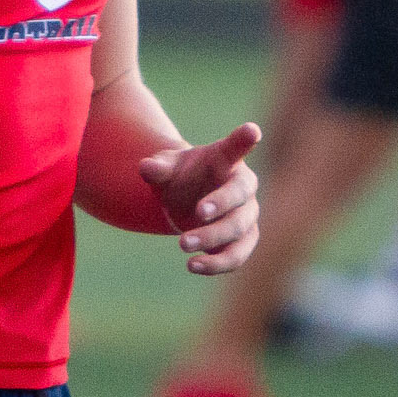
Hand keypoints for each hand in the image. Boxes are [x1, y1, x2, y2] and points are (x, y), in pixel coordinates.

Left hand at [138, 122, 261, 273]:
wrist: (185, 199)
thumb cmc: (180, 175)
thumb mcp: (165, 167)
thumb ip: (157, 167)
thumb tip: (146, 167)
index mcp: (225, 160)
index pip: (236, 147)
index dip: (244, 139)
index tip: (251, 130)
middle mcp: (243, 186)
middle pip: (240, 197)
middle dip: (221, 206)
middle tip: (196, 213)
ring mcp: (247, 214)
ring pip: (240, 230)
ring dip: (214, 240)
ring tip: (182, 245)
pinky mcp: (243, 240)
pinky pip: (237, 255)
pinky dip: (218, 263)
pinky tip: (193, 266)